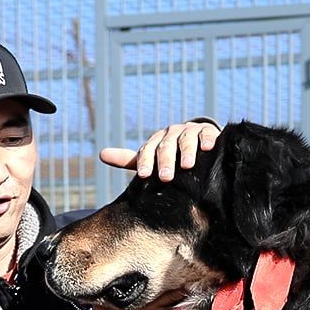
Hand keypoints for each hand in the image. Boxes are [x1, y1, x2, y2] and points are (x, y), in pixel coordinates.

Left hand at [99, 121, 218, 181]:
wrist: (198, 145)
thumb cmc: (172, 157)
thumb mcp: (151, 158)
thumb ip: (128, 159)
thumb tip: (101, 155)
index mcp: (156, 141)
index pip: (147, 151)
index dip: (145, 162)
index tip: (143, 175)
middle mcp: (171, 134)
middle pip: (166, 146)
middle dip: (166, 161)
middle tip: (165, 177)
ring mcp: (190, 131)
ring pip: (186, 140)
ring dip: (187, 152)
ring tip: (187, 166)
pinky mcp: (207, 132)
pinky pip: (206, 134)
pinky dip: (207, 140)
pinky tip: (207, 148)